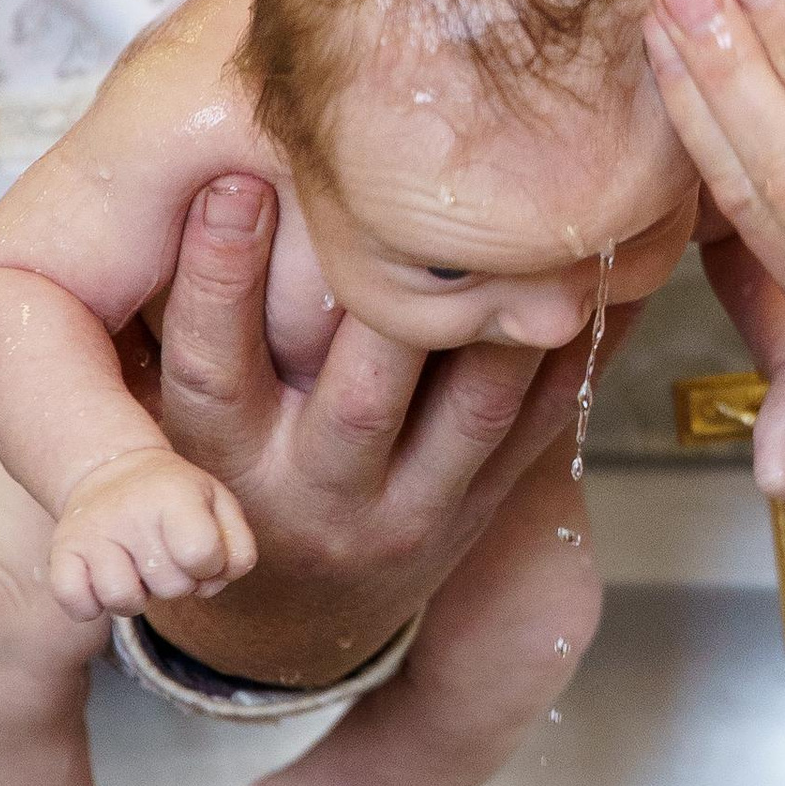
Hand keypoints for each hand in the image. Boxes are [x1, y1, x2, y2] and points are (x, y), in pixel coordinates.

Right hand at [46, 443, 256, 620]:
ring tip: (136, 567)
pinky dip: (91, 605)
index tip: (201, 550)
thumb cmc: (175, 498)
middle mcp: (129, 511)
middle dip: (177, 582)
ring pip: (123, 601)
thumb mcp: (218, 504)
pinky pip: (77, 605)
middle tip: (165, 553)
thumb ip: (238, 548)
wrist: (112, 469)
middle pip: (171, 588)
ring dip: (137, 596)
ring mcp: (91, 532)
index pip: (202, 556)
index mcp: (175, 494)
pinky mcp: (61, 551)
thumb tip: (216, 583)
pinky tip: (101, 578)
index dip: (210, 566)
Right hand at [135, 172, 618, 684]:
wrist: (287, 623)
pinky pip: (543, 427)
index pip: (210, 371)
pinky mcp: (479, 511)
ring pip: (470, 412)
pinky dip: (584, 349)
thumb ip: (182, 316)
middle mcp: (310, 495)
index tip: (229, 181)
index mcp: (218, 462)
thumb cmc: (221, 467)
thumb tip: (187, 162)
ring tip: (534, 220)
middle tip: (413, 189)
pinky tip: (617, 272)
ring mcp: (405, 511)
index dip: (216, 278)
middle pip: (359, 399)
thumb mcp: (167, 414)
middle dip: (387, 295)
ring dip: (507, 317)